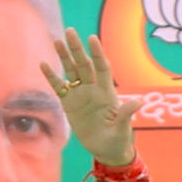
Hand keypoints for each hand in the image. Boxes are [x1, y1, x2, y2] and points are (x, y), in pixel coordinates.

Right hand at [44, 29, 143, 170]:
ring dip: (64, 57)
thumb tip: (138, 102)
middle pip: (84, 65)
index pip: (102, 68)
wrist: (107, 151)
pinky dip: (51, 76)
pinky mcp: (69, 104)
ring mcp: (81, 96)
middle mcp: (93, 90)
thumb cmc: (118, 141)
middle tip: (70, 30)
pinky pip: (59, 87)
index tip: (92, 38)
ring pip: (71, 72)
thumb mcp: (123, 130)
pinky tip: (43, 64)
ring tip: (57, 41)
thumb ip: (126, 115)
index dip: (97, 54)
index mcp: (107, 93)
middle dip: (77, 49)